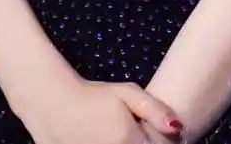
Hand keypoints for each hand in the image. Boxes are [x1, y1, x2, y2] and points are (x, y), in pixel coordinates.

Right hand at [16, 75, 183, 143]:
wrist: (52, 104)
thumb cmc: (92, 95)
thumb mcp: (126, 92)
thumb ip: (154, 110)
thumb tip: (178, 128)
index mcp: (128, 140)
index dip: (162, 141)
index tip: (151, 131)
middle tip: (133, 132)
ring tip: (118, 134)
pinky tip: (105, 138)